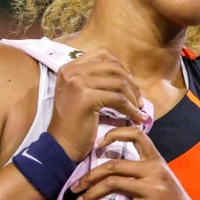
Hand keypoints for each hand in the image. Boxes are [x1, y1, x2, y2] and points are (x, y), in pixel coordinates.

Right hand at [48, 47, 147, 161]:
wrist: (60, 146)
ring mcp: (77, 82)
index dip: (121, 67)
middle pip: (113, 66)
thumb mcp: (81, 93)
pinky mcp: (86, 97)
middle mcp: (71, 71)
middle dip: (131, 82)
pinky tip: (137, 117)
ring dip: (133, 97)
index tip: (129, 84)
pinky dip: (131, 109)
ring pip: (118, 82)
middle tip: (138, 99)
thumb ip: (96, 79)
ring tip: (138, 109)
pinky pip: (118, 99)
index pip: (103, 54)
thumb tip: (127, 75)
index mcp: (69, 67)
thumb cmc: (74, 123)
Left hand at [69, 126, 199, 199]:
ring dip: (90, 193)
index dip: (114, 134)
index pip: (136, 135)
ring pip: (112, 184)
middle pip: (114, 165)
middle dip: (90, 175)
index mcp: (157, 160)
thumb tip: (112, 168)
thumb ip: (142, 169)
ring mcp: (152, 190)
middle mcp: (154, 171)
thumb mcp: (162, 178)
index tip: (98, 144)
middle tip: (76, 185)